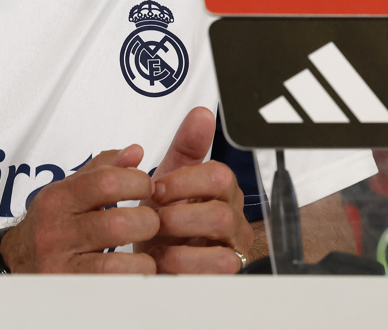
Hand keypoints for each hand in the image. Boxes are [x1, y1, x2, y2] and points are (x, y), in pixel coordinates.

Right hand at [0, 144, 159, 272]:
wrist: (15, 260)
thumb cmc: (50, 224)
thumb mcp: (69, 190)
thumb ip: (103, 168)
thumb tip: (135, 152)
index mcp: (58, 198)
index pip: (106, 181)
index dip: (137, 182)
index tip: (147, 188)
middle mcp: (56, 230)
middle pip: (116, 223)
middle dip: (147, 221)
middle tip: (151, 223)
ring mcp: (60, 264)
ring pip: (115, 262)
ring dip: (143, 258)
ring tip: (146, 253)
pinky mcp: (68, 289)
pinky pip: (110, 287)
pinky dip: (132, 279)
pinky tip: (134, 272)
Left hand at [136, 107, 253, 273]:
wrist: (155, 255)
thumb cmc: (166, 214)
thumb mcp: (170, 176)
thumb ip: (186, 146)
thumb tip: (201, 113)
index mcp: (221, 190)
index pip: (218, 176)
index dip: (184, 181)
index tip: (156, 188)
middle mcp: (233, 218)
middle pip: (222, 212)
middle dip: (180, 215)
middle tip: (155, 217)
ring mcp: (231, 247)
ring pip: (222, 243)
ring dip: (181, 239)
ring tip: (157, 240)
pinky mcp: (224, 273)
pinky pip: (218, 268)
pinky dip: (184, 263)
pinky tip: (163, 258)